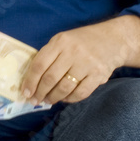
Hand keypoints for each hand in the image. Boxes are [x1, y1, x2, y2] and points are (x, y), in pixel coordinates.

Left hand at [21, 16, 139, 104]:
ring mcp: (87, 64)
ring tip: (48, 100)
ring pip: (64, 88)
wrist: (114, 39)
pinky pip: (80, 93)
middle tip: (35, 100)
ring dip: (53, 98)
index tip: (25, 92)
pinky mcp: (99, 75)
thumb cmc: (82, 41)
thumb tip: (32, 80)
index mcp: (60, 42)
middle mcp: (73, 52)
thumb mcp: (63, 40)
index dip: (30, 81)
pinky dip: (70, 99)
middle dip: (40, 92)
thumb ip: (49, 55)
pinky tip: (64, 99)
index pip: (40, 64)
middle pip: (50, 78)